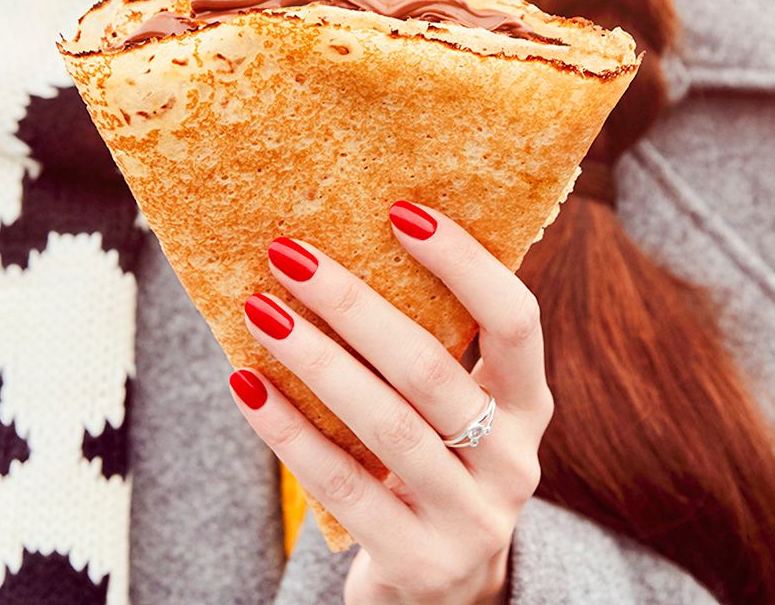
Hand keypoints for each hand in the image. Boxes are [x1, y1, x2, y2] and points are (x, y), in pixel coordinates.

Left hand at [228, 201, 552, 604]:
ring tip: (259, 310)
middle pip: (431, 370)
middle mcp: (512, 461)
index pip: (515, 321)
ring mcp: (470, 519)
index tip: (400, 209)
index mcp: (528, 406)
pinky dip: (290, 434)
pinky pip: (345, 488)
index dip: (465, 263)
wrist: (440, 592)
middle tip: (289, 254)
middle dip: (354, 305)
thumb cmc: (432, 468)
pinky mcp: (420, 562)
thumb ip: (430, 347)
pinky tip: (246, 387)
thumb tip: (348, 241)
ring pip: (386, 425)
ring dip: (315, 360)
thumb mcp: (456, 413)